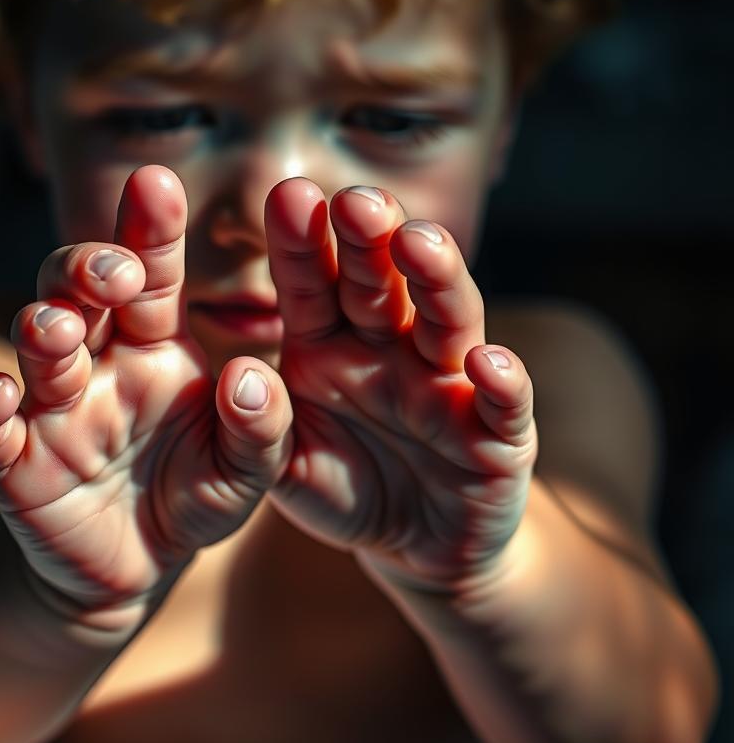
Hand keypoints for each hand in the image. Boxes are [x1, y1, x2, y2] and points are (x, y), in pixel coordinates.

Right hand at [0, 166, 291, 619]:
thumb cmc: (195, 498)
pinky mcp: (13, 465)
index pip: (152, 274)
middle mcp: (98, 361)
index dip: (150, 229)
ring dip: (42, 327)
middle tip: (115, 270)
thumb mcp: (245, 470)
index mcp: (156, 346)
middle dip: (89, 268)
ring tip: (57, 328)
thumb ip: (260, 428)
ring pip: (34, 345)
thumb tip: (248, 377)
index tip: (157, 183)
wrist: (137, 563)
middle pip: (79, 290)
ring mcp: (50, 408)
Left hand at [265, 179, 536, 592]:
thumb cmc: (342, 489)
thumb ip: (256, 429)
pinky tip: (487, 363)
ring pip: (449, 322)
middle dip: (370, 241)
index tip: (287, 196)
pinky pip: (504, 408)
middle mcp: (391, 352)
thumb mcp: (284, 464)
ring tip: (420, 245)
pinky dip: (502, 385)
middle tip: (356, 202)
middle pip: (382, 285)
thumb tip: (238, 381)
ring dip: (437, 282)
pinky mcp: (499, 436)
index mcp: (329, 347)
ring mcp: (448, 387)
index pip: (312, 285)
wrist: (411, 546)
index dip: (302, 243)